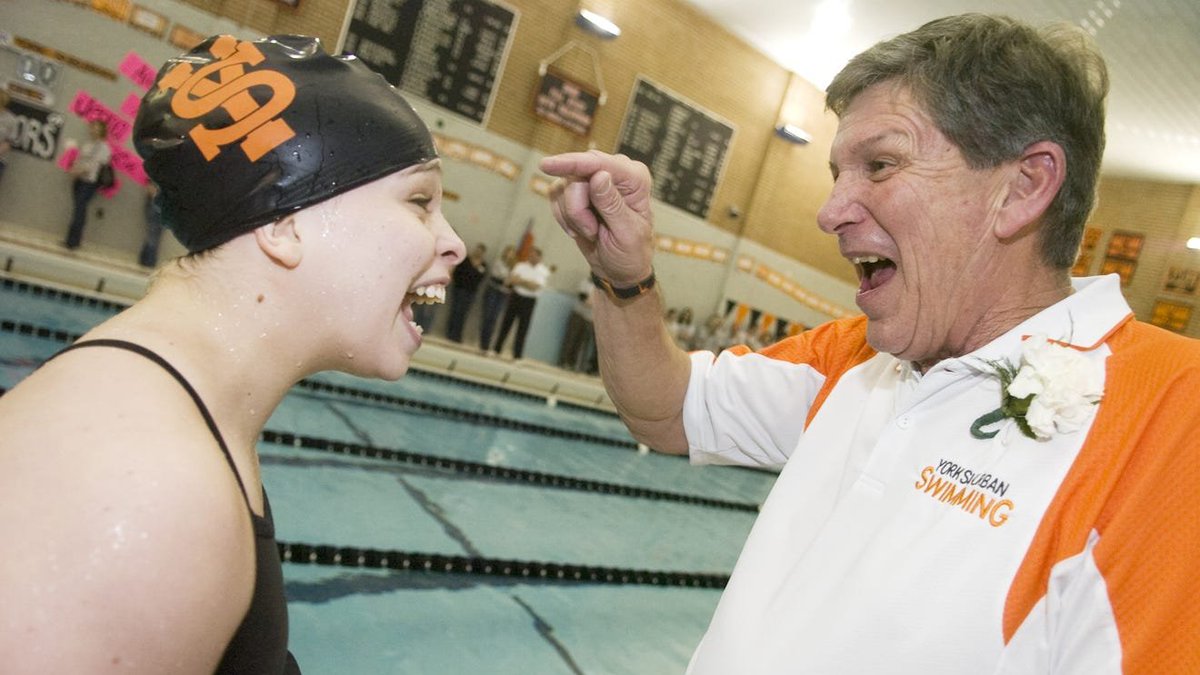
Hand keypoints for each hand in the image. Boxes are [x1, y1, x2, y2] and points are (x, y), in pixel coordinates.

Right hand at [540, 151, 654, 286]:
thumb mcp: (627, 233)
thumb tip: (599, 175)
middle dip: (577, 208)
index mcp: (634, 177)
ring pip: (562, 187)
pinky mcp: (575, 189)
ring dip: (573, 217)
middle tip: (593, 231)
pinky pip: (555, 195)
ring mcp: (592, 179)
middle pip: (576, 176)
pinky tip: (580, 228)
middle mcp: (614, 171)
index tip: (547, 166)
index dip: (572, 163)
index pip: (599, 164)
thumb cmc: (631, 252)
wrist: (619, 269)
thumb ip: (612, 204)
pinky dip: (564, 217)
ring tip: (592, 232)